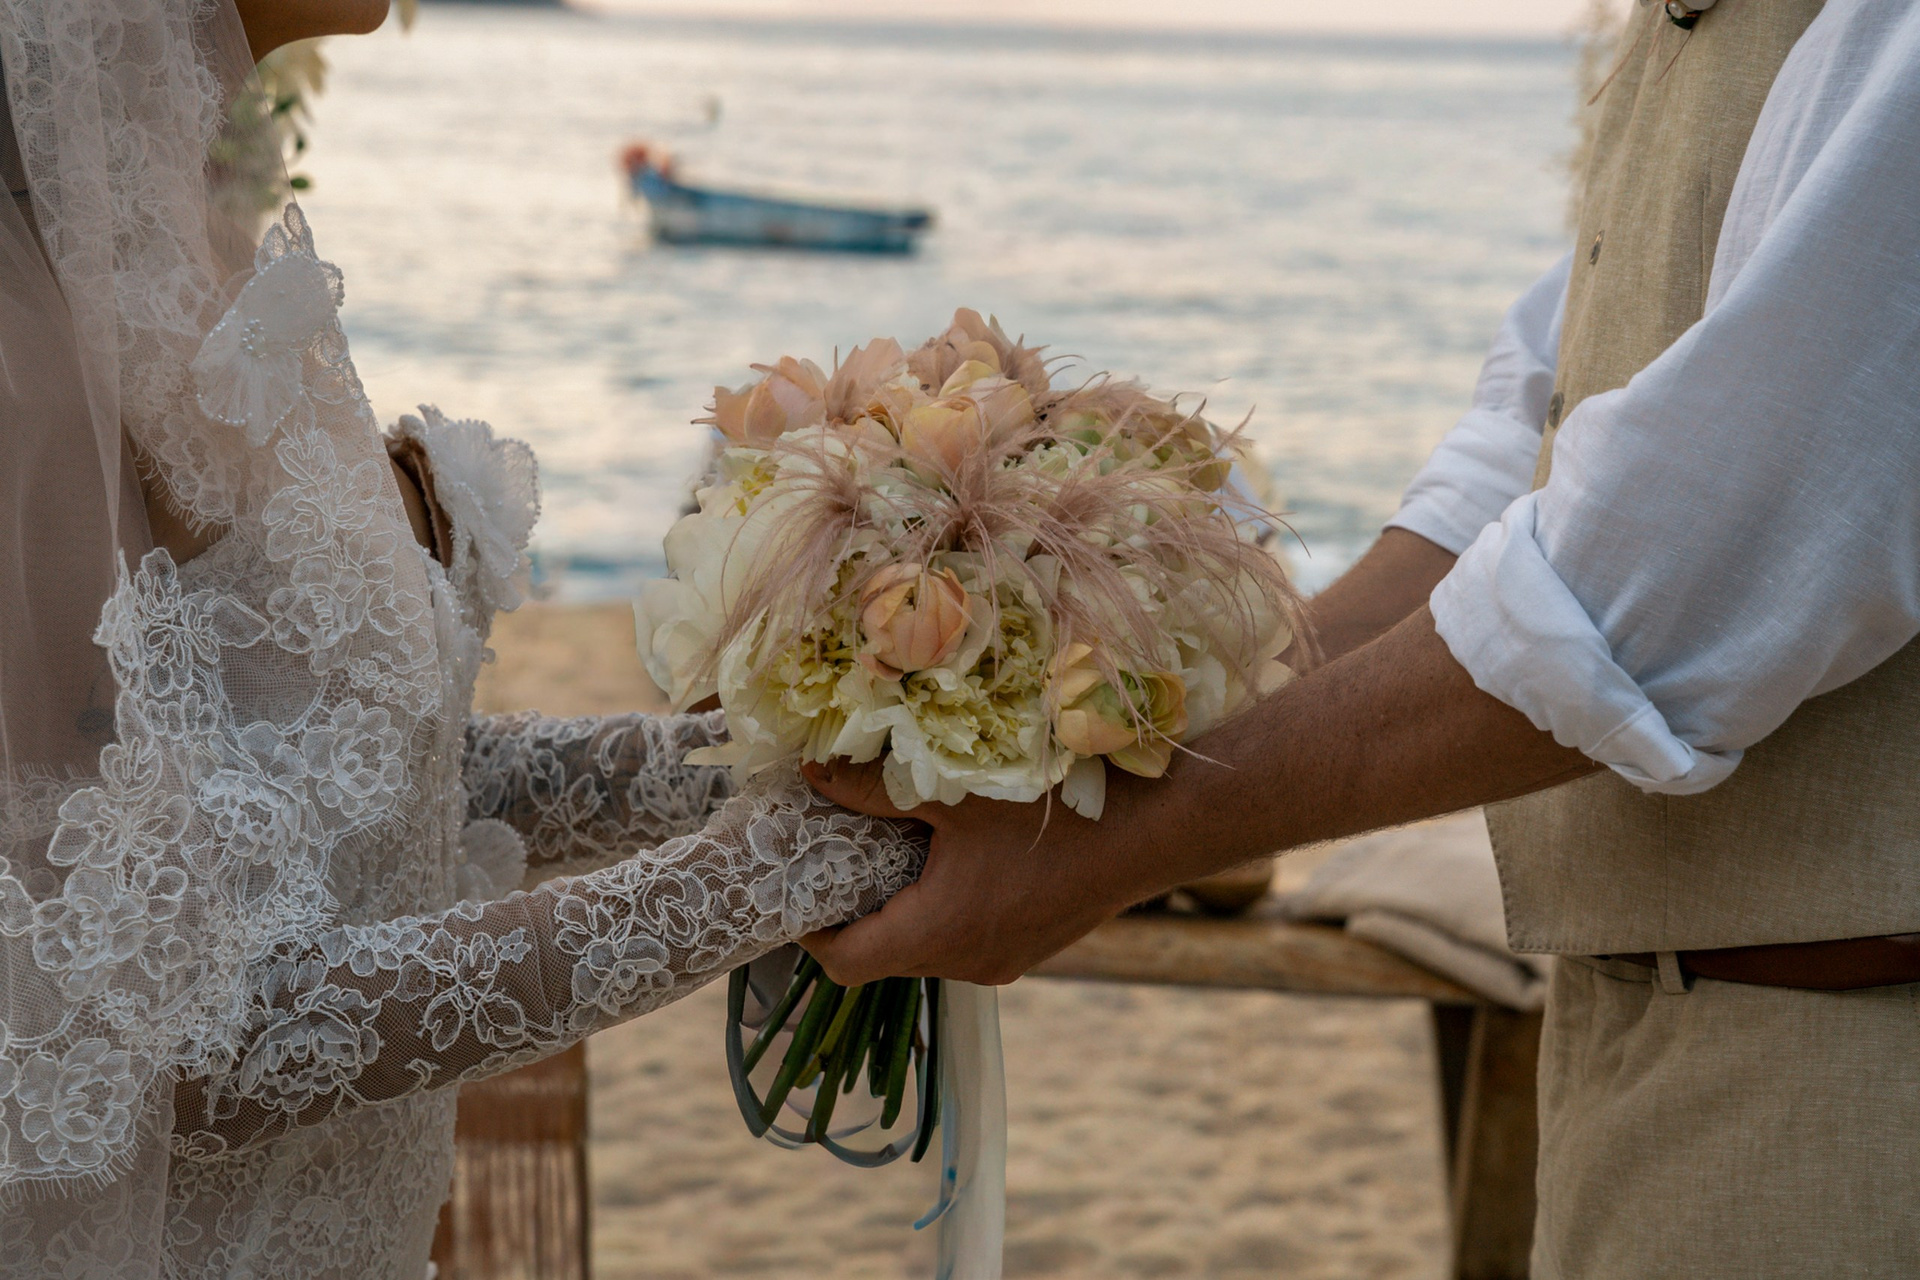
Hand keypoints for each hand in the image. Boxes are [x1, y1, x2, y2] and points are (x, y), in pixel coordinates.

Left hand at [799, 760, 1155, 986]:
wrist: (1155, 830)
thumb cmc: (1053, 810)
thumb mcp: (953, 789)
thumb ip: (874, 787)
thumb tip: (813, 772)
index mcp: (939, 933)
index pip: (845, 964)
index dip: (808, 931)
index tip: (794, 888)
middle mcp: (966, 964)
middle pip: (883, 956)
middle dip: (853, 909)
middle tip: (834, 852)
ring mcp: (1003, 961)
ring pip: (925, 947)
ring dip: (901, 905)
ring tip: (889, 845)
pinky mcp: (1029, 947)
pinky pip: (964, 937)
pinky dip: (942, 905)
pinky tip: (950, 853)